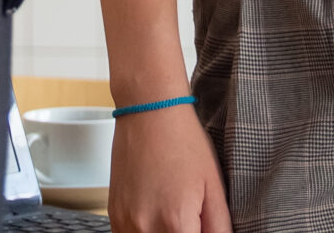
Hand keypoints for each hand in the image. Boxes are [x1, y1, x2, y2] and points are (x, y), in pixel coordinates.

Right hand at [107, 102, 229, 232]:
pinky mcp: (114, 215)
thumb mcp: (214, 187)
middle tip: (192, 222)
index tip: (200, 229)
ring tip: (175, 216)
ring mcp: (125, 223)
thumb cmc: (183, 141)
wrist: (150, 111)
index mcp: (175, 223)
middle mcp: (144, 228)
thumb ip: (219, 229)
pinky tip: (158, 219)